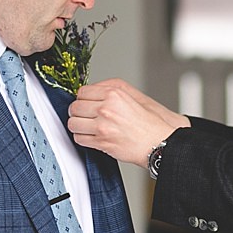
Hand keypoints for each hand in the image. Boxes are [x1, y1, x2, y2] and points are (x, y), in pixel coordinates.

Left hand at [67, 79, 189, 167]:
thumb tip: (91, 91)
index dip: (83, 99)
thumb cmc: (150, 122)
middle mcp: (106, 108)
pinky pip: (79, 138)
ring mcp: (102, 126)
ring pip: (73, 124)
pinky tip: (92, 137)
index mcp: (113, 93)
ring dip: (78, 126)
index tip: (86, 103)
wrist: (159, 143)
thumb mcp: (132, 96)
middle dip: (78, 112)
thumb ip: (110, 90)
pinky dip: (83, 138)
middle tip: (85, 116)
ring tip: (87, 127)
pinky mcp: (101, 142)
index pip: (82, 92)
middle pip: (74, 107)